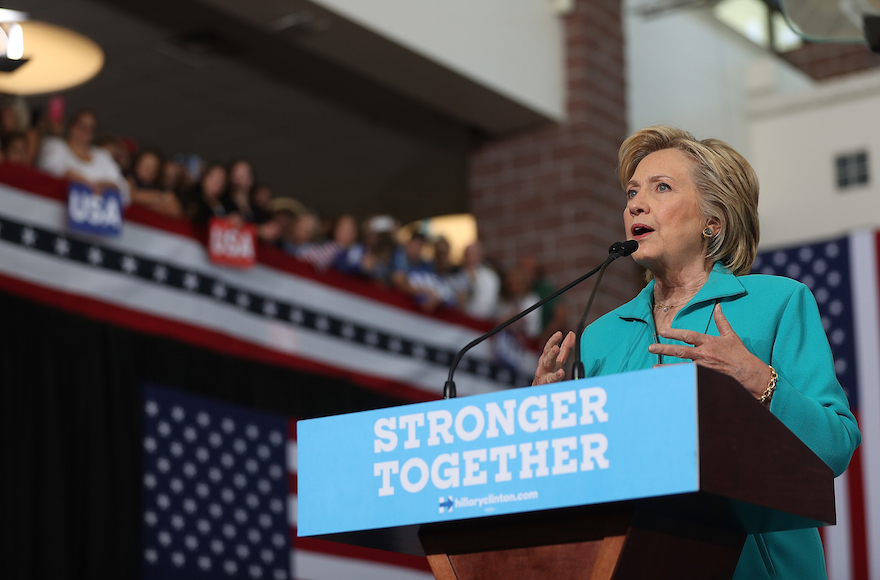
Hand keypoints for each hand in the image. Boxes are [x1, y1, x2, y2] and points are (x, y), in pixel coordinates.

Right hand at [532, 331, 575, 385]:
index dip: (554, 340)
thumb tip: (571, 334)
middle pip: (547, 355)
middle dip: (551, 345)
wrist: (539, 395)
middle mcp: (544, 367)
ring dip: (551, 355)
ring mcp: (543, 377)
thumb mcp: (558, 362)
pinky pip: (551, 380)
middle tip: (557, 338)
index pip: (549, 348)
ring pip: (546, 364)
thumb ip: (565, 349)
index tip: (559, 333)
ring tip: (556, 348)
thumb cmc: (549, 377)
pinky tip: (561, 372)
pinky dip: (555, 376)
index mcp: (547, 360)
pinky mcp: (545, 386)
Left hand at [648, 304, 771, 400]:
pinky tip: (668, 380)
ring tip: (653, 367)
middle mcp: (705, 354)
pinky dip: (678, 378)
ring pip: (681, 367)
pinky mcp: (706, 379)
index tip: (662, 331)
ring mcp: (704, 368)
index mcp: (709, 342)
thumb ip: (721, 321)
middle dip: (663, 349)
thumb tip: (717, 306)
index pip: (688, 336)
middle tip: (650, 348)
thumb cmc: (741, 355)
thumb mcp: (731, 336)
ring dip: (667, 368)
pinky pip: (689, 378)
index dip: (674, 333)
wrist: (751, 375)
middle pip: (680, 351)